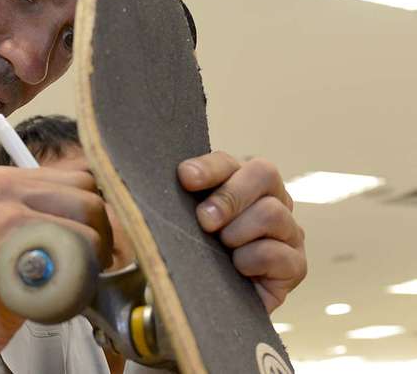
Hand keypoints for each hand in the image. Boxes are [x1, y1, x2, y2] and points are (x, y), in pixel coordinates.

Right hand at [0, 166, 111, 373]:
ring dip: (92, 262)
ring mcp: (11, 219)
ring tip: (71, 284)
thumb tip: (86, 216)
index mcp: (2, 180)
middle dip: (100, 233)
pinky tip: (57, 297)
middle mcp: (6, 190)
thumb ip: (33, 212)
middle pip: (89, 196)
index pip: (77, 176)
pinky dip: (80, 283)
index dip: (91, 211)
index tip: (91, 237)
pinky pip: (78, 260)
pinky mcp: (18, 253)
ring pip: (89, 228)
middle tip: (90, 265)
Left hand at [177, 152, 306, 312]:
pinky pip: (278, 253)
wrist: (202, 303)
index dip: (208, 168)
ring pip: (272, 212)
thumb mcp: (178, 221)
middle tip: (205, 221)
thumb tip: (171, 175)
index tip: (186, 178)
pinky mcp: (295, 265)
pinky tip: (237, 269)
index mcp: (239, 181)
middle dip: (229, 196)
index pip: (228, 162)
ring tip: (222, 248)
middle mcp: (270, 199)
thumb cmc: (190, 253)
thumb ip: (175, 195)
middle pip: (264, 173)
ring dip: (238, 231)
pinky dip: (251, 260)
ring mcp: (287, 231)